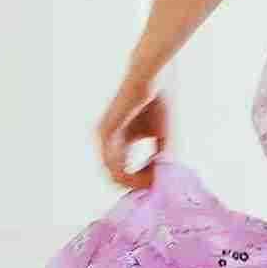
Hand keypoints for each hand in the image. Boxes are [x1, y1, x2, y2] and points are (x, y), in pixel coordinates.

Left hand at [96, 69, 168, 189]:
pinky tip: (146, 176)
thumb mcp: (162, 139)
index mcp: (121, 143)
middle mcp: (109, 143)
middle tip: (156, 188)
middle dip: (139, 186)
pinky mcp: (105, 133)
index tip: (160, 184)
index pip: (126, 174)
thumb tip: (159, 185)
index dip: (143, 183)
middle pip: (118, 178)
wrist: (153, 80)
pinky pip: (113, 165)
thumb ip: (159, 162)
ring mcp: (105, 139)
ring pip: (113, 176)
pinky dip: (130, 175)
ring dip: (136, 183)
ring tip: (153, 182)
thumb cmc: (159, 104)